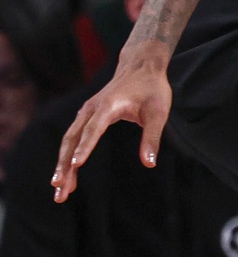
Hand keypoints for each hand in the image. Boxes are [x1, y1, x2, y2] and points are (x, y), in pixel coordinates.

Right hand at [52, 57, 172, 201]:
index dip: (85, 147)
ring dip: (62, 165)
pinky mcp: (86, 116)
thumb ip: (152, 137)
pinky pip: (73, 138)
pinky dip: (68, 156)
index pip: (93, 129)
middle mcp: (91, 109)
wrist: (140, 66)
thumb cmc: (152, 89)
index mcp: (108, 106)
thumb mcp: (159, 111)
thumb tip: (149, 164)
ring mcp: (86, 112)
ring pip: (69, 141)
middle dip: (64, 165)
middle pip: (72, 139)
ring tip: (60, 191)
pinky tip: (68, 175)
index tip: (75, 165)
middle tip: (59, 189)